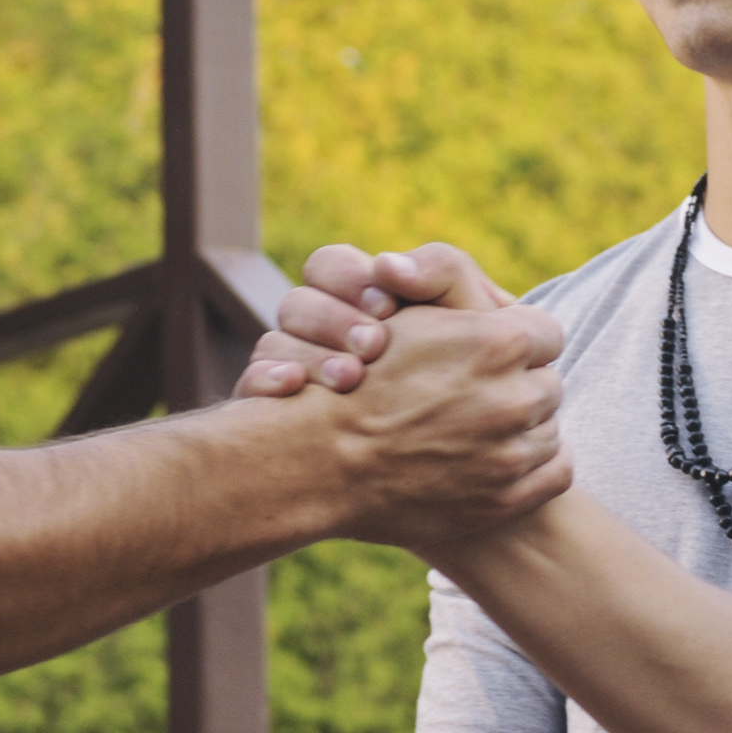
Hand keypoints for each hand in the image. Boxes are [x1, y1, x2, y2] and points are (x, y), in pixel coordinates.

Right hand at [239, 242, 516, 396]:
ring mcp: (296, 375)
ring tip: (349, 378)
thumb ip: (444, 274)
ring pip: (272, 340)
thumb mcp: (473, 321)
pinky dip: (268, 379)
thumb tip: (389, 266)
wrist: (452, 465)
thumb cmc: (478, 379)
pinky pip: (253, 386)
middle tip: (372, 345)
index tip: (386, 306)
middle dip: (332, 319)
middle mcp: (321, 334)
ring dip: (309, 353)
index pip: (330, 267)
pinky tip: (293, 388)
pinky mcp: (277, 416)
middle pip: (296, 302)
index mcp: (360, 300)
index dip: (352, 280)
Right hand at [307, 299, 572, 548]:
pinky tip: (501, 457)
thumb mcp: (405, 309)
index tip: (491, 350)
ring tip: (478, 426)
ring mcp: (510, 454)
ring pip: (549, 429)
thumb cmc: (359, 377)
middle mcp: (513, 398)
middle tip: (479, 391)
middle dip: (520, 384)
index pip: (547, 332)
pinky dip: (535, 465)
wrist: (319, 460)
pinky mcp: (505, 499)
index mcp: (500, 342)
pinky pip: (556, 471)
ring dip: (523, 427)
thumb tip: (492, 295)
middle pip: (548, 383)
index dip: (517, 339)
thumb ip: (452, 281)